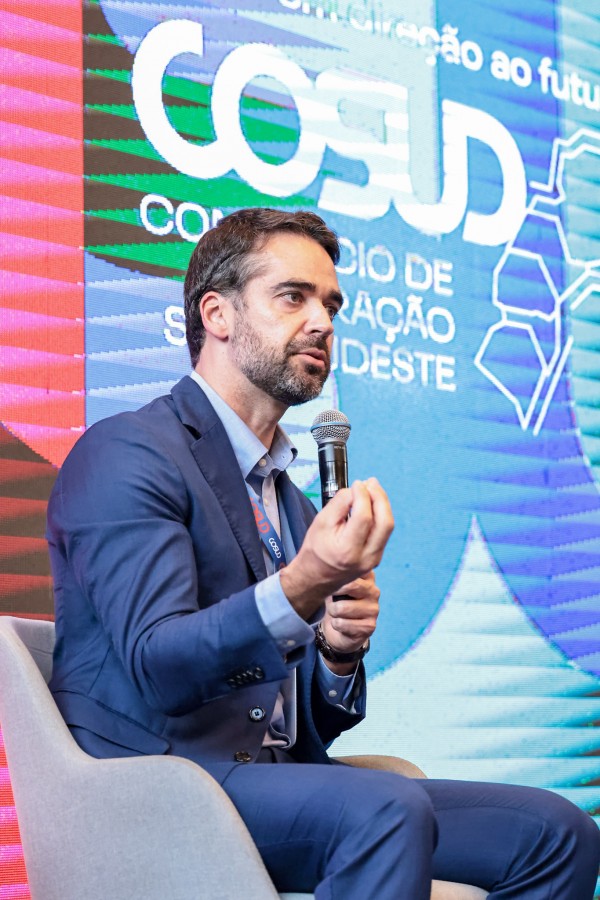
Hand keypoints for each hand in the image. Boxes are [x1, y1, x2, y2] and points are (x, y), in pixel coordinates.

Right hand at [280, 478, 392, 619]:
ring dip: (382, 505)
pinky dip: (380, 515)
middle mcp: (365, 558)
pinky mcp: (376, 558)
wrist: (315, 578)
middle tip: (371, 483)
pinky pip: (384, 532)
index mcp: (347, 550)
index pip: (364, 516)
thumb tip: (356, 490)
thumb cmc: (315, 550)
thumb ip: (339, 503)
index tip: (357, 483)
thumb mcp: (320, 523)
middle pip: (385, 523)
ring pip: (388, 527)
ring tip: (372, 490)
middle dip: (380, 497)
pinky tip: (371, 504)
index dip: (363, 495)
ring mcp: (373, 560)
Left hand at [319, 572, 379, 673]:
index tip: (331, 584)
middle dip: (333, 596)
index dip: (336, 576)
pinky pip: (341, 623)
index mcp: (367, 576)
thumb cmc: (336, 601)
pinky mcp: (369, 626)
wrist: (340, 628)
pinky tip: (341, 624)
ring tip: (336, 613)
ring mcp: (373, 609)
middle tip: (332, 601)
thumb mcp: (335, 584)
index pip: (351, 570)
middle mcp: (374, 591)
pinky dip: (336, 625)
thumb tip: (322, 566)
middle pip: (349, 586)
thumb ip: (334, 574)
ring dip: (332, 613)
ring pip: (341, 608)